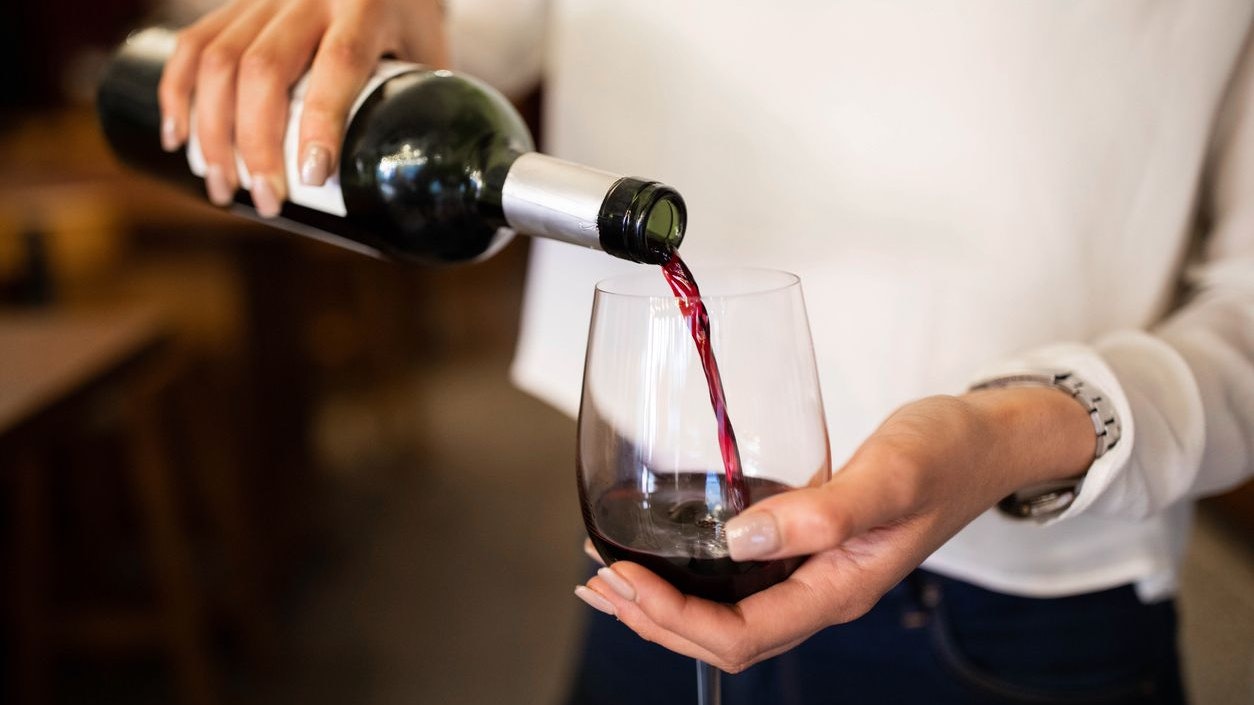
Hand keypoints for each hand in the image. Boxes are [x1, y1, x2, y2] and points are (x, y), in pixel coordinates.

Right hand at [158, 0, 446, 214]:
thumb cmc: (409, 21)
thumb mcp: (429, 54)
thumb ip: (422, 107)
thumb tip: (418, 185)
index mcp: (366, 7)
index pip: (338, 64)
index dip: (322, 123)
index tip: (314, 178)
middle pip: (264, 69)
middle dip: (256, 145)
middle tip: (265, 201)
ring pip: (220, 60)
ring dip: (212, 132)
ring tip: (222, 187)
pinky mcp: (236, 3)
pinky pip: (193, 43)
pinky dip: (178, 92)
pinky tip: (178, 137)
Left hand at [574, 388, 1095, 672]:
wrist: (988, 441)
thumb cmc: (949, 454)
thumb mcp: (892, 475)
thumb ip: (824, 511)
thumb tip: (740, 539)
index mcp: (837, 589)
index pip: (738, 635)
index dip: (672, 617)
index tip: (622, 577)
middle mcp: (820, 591)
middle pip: (721, 639)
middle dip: (652, 618)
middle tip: (596, 579)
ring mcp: (814, 573)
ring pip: (725, 614)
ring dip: (663, 601)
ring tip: (609, 574)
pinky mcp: (809, 546)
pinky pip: (739, 580)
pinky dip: (691, 572)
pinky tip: (665, 550)